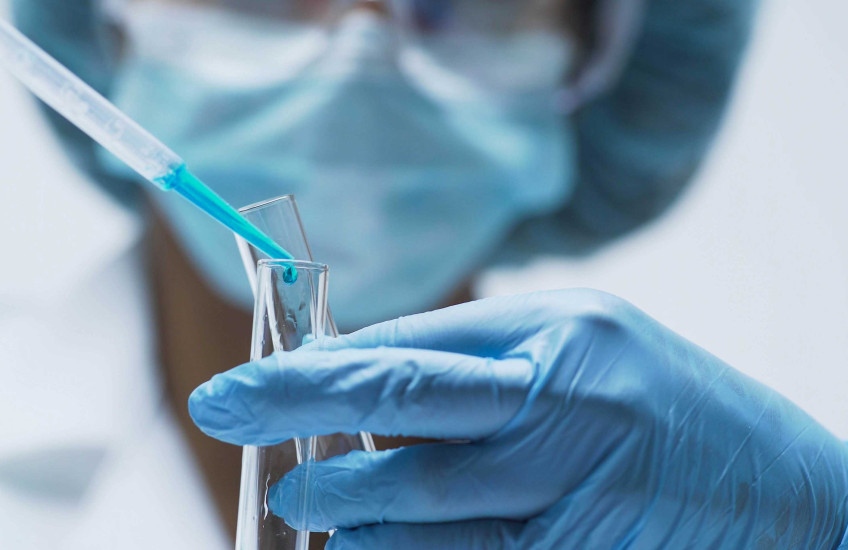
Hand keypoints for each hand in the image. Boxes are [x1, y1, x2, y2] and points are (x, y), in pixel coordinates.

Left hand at [189, 290, 847, 548]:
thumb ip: (479, 368)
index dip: (312, 367)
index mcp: (559, 331)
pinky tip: (370, 542)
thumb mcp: (580, 355)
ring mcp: (578, 481)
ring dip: (350, 505)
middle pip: (403, 401)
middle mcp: (566, 395)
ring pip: (421, 500)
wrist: (797, 497)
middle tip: (227, 415)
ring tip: (315, 500)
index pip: (408, 346)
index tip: (241, 384)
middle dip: (298, 410)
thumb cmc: (668, 414)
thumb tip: (357, 386)